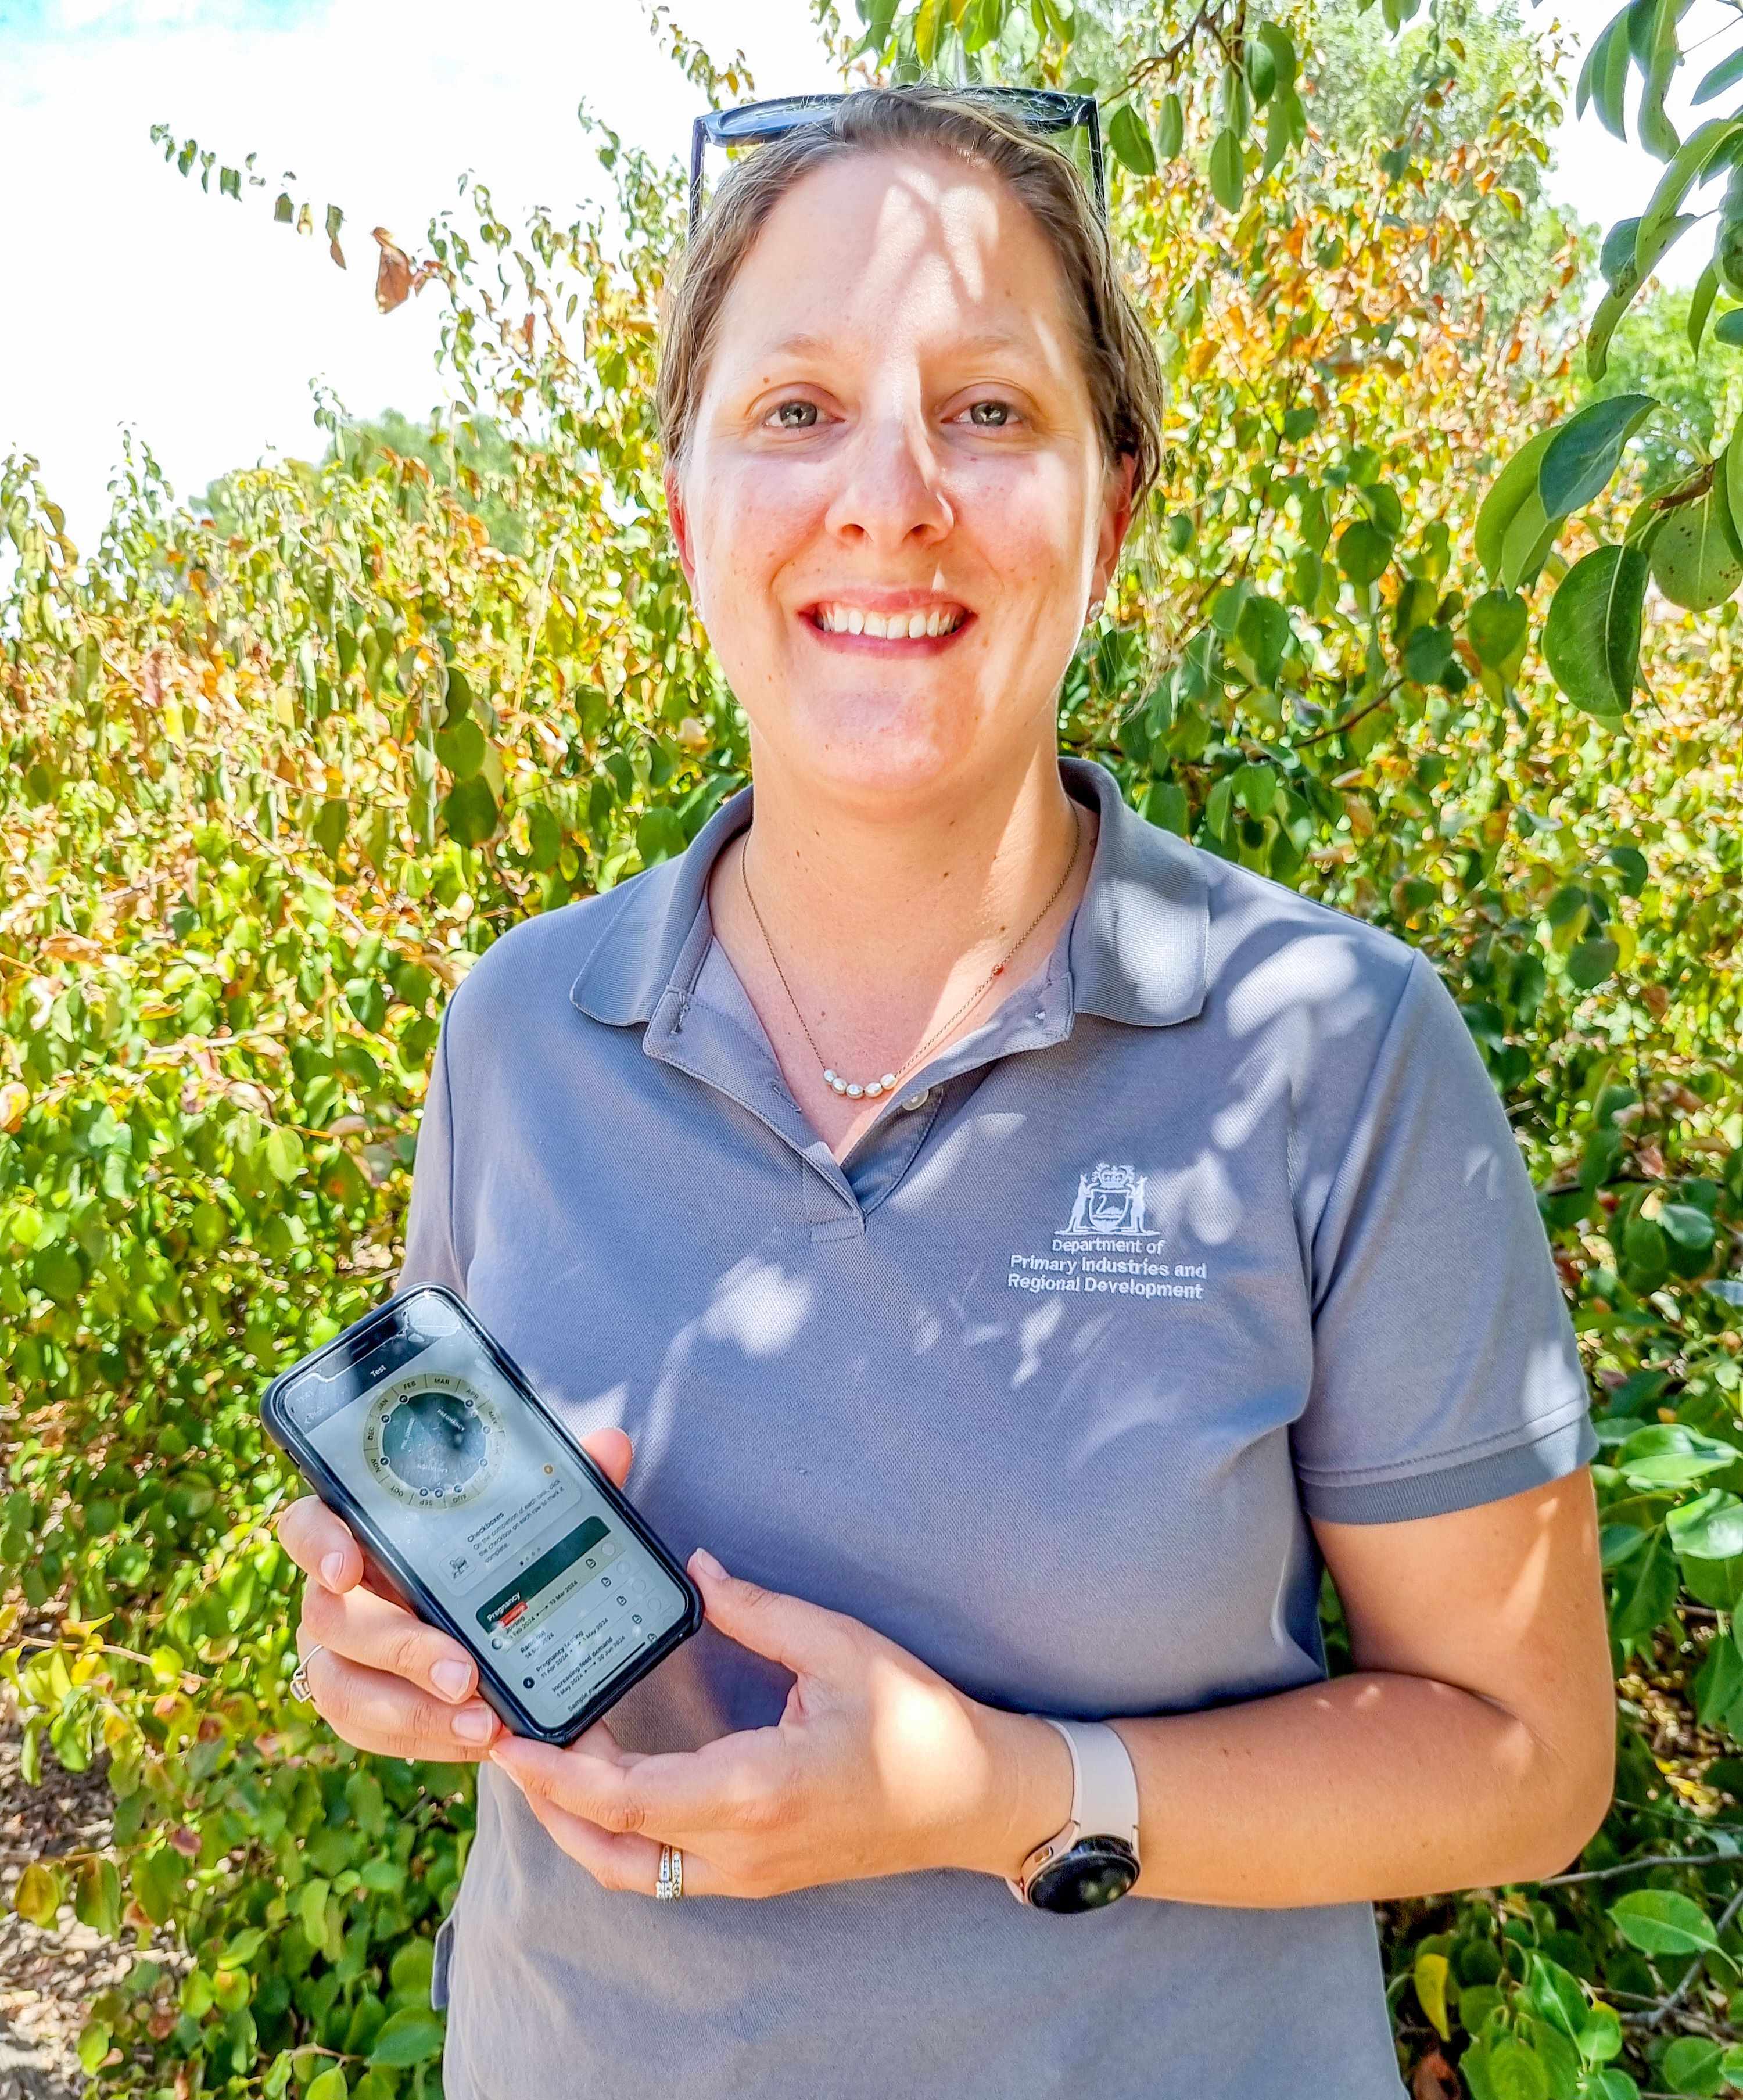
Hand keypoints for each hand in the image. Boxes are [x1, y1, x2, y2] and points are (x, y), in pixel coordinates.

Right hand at [275, 1428, 640, 1770]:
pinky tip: (479, 1740)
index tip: (347, 1567)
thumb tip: (612, 1445)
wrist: (480, 1618)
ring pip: (345, 1690)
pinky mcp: (361, 1706)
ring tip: (483, 1725)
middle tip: (464, 1673)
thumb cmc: (484, 1552)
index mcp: (361, 1532)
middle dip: (399, 1648)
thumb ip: (563, 1482)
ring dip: (414, 1713)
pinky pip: (374, 1732)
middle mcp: (335, 1594)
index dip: (317, 1543)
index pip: (306, 1524)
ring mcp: (339, 1655)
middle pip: (334, 1620)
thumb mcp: (524, 1517)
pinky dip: (428, 1739)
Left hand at [485, 1551, 1072, 1899]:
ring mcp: (747, 1872)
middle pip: (609, 1847)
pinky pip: (663, 1871)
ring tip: (547, 1760)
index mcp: (756, 1789)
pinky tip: (609, 1782)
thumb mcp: (840, 1648)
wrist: (977, 1801)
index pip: (628, 1798)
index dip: (556, 1775)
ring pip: (630, 1872)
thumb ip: (758, 1611)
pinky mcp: (757, 1875)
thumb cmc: (918, 1723)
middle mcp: (741, 1846)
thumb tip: (697, 1571)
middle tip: (508, 1739)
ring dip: (577, 1825)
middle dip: (546, 1800)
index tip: (510, 1740)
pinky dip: (619, 1835)